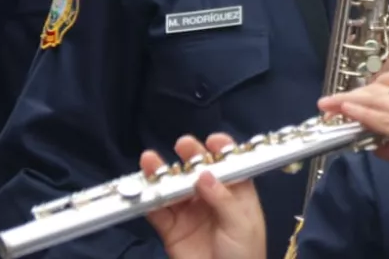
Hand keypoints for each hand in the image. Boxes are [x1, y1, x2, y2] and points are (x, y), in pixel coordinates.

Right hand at [142, 134, 266, 258]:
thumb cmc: (244, 256)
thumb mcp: (242, 225)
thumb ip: (223, 198)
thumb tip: (204, 174)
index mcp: (237, 195)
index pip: (229, 167)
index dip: (222, 151)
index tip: (213, 141)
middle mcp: (212, 199)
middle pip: (199, 172)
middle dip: (191, 157)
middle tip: (183, 146)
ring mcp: (190, 214)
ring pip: (174, 188)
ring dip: (162, 174)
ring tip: (150, 161)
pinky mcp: (171, 230)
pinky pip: (158, 212)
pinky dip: (149, 200)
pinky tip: (143, 190)